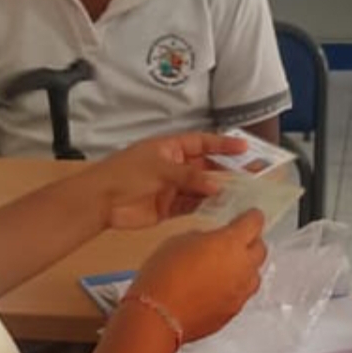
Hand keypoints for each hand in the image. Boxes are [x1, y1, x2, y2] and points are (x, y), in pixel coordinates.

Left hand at [91, 133, 248, 230]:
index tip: (244, 147)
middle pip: (205, 168)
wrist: (100, 201)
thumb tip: (217, 186)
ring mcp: (172, 188)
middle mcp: (174, 167)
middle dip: (227, 172)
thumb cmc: (126, 175)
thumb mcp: (161, 169)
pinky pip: (192, 206)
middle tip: (251, 177)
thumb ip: (190, 178)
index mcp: (170, 149)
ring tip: (242, 196)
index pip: (202, 143)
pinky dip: (205, 208)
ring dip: (218, 192)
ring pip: (201, 189)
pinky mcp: (168, 208)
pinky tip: (221, 209)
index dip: (223, 144)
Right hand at [132, 210, 265, 341]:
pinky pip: (242, 295)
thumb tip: (211, 242)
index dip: (251, 217)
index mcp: (231, 243)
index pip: (254, 223)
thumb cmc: (164, 275)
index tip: (248, 216)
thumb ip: (204, 237)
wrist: (159, 316)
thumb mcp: (180, 241)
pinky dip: (234, 289)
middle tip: (236, 242)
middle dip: (251, 243)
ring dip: (245, 268)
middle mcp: (243, 267)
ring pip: (254, 275)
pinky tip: (216, 289)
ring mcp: (241, 292)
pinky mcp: (234, 312)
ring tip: (226, 268)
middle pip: (261, 250)